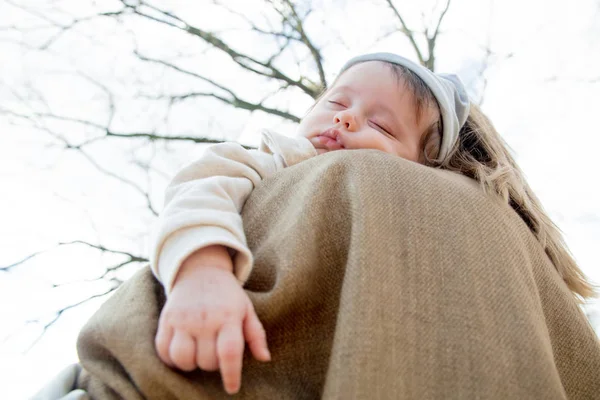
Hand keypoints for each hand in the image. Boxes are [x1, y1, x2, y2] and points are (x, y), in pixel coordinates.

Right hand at [155, 247, 270, 393]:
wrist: (200, 270)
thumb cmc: (227, 295)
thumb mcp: (246, 309)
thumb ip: (256, 335)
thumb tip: (265, 358)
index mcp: (228, 316)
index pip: (229, 353)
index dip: (231, 375)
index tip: (232, 388)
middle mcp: (204, 318)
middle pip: (206, 361)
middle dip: (212, 364)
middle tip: (215, 352)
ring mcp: (183, 319)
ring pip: (183, 359)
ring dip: (191, 364)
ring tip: (197, 354)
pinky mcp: (166, 319)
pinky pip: (163, 350)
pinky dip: (170, 358)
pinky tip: (181, 352)